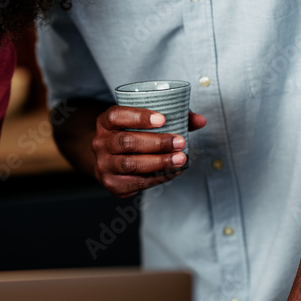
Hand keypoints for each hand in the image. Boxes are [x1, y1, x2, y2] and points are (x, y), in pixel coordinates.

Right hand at [90, 106, 204, 196]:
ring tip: (180, 159)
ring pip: (131, 165)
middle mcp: (100, 143)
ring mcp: (104, 165)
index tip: (163, 119)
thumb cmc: (131, 135)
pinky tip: (174, 171)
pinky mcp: (112, 184)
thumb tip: (200, 120)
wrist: (109, 158)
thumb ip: (173, 117)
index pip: (116, 116)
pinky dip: (158, 178)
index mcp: (105, 122)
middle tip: (180, 142)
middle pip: (126, 142)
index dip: (139, 117)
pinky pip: (137, 182)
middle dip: (156, 143)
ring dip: (159, 162)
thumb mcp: (143, 121)